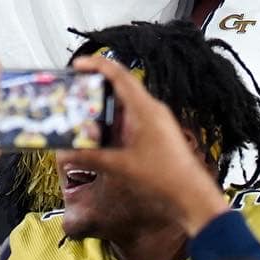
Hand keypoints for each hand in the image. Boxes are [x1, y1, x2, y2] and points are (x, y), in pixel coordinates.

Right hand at [64, 55, 229, 236]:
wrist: (192, 195)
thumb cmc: (165, 177)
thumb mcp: (121, 166)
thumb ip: (92, 158)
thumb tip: (67, 154)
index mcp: (145, 108)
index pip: (118, 74)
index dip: (96, 65)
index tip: (79, 64)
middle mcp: (152, 109)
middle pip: (121, 86)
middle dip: (98, 86)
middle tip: (78, 89)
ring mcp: (156, 119)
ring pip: (127, 102)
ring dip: (107, 105)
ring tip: (86, 112)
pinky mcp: (158, 131)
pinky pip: (133, 116)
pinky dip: (116, 119)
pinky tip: (105, 134)